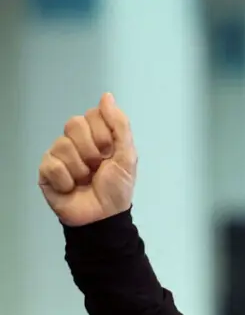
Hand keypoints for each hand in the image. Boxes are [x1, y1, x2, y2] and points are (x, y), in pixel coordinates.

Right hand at [39, 93, 136, 226]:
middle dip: (92, 149)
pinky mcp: (46, 171)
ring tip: (86, 180)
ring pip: (63, 145)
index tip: (111, 151)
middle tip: (98, 166)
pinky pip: (52, 165)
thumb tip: (107, 96)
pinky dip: (66, 179)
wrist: (104, 218)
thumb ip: (120, 125)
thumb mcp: (127, 156)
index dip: (104, 134)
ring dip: (80, 168)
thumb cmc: (117, 188)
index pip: (92, 115)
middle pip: (74, 124)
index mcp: (96, 136)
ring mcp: (58, 155)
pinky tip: (72, 187)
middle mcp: (75, 141)